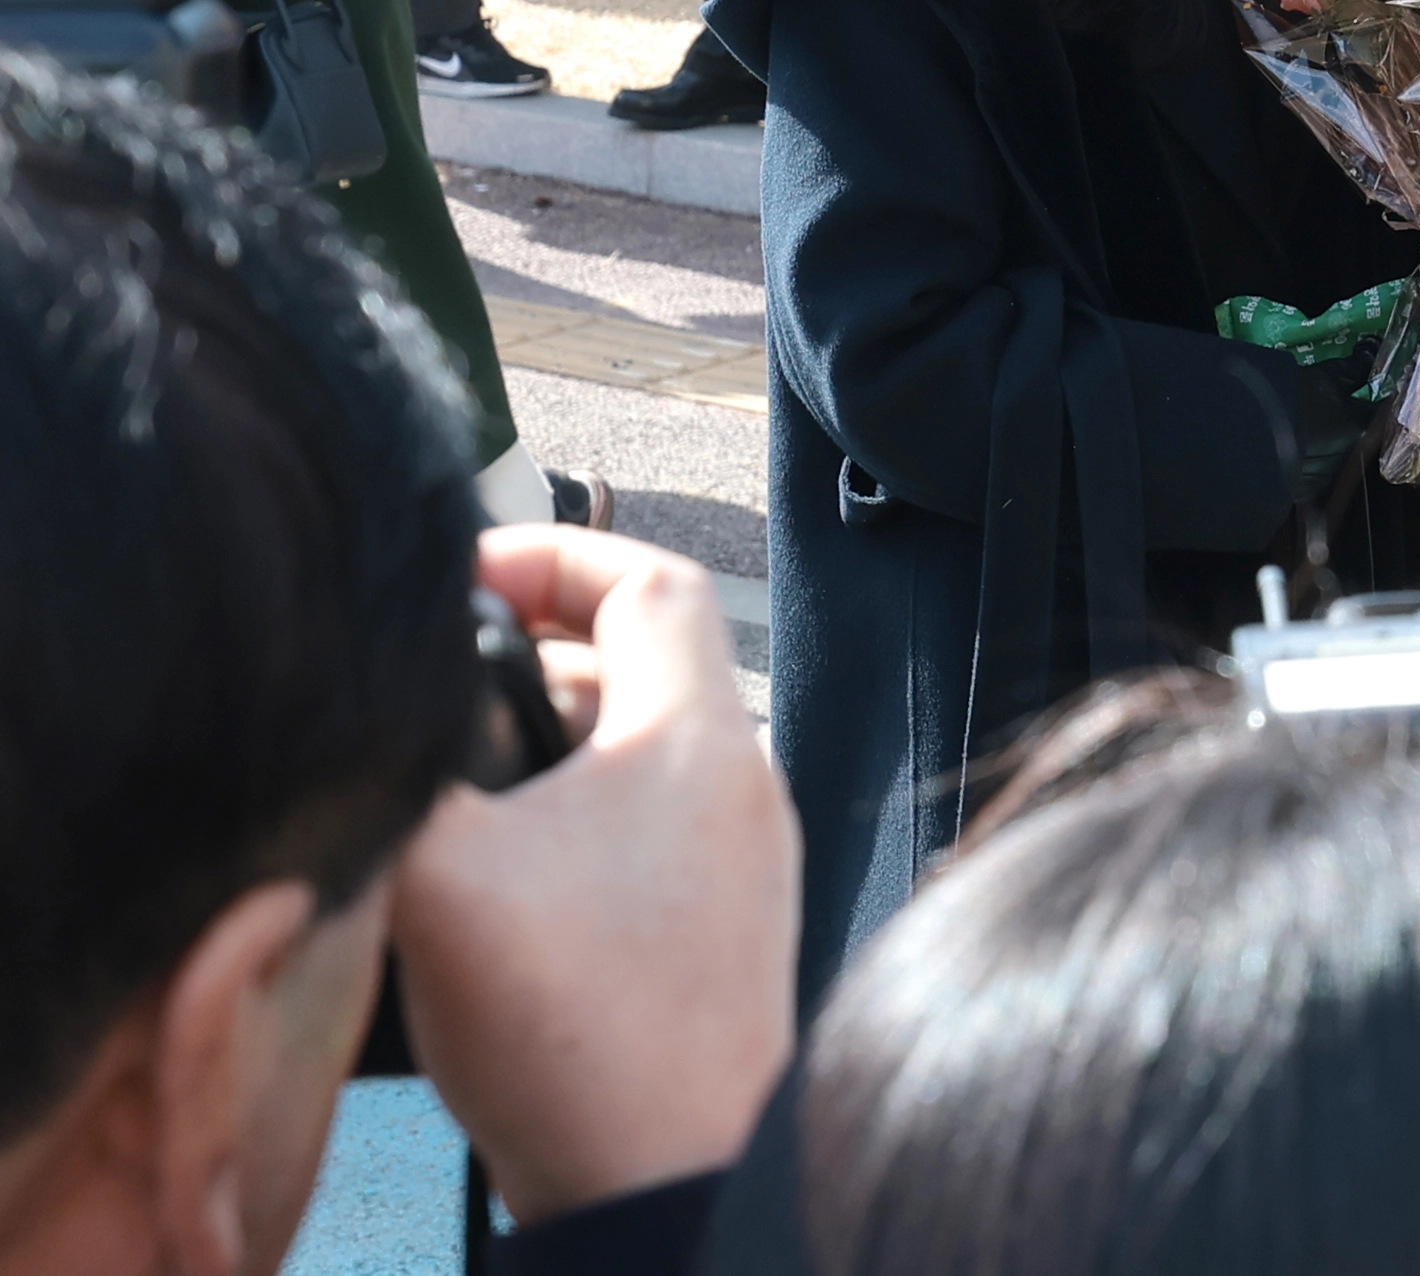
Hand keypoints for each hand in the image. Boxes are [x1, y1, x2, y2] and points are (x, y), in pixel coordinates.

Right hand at [392, 527, 797, 1223]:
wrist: (661, 1183)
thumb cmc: (576, 1024)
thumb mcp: (443, 870)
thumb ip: (398, 762)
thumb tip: (363, 712)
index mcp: (700, 735)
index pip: (649, 578)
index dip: (554, 551)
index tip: (464, 574)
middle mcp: (741, 783)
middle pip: (634, 667)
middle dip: (524, 668)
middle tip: (433, 703)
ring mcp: (740, 862)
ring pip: (629, 758)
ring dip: (535, 759)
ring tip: (445, 803)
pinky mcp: (718, 932)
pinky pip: (639, 837)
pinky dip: (564, 832)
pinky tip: (487, 889)